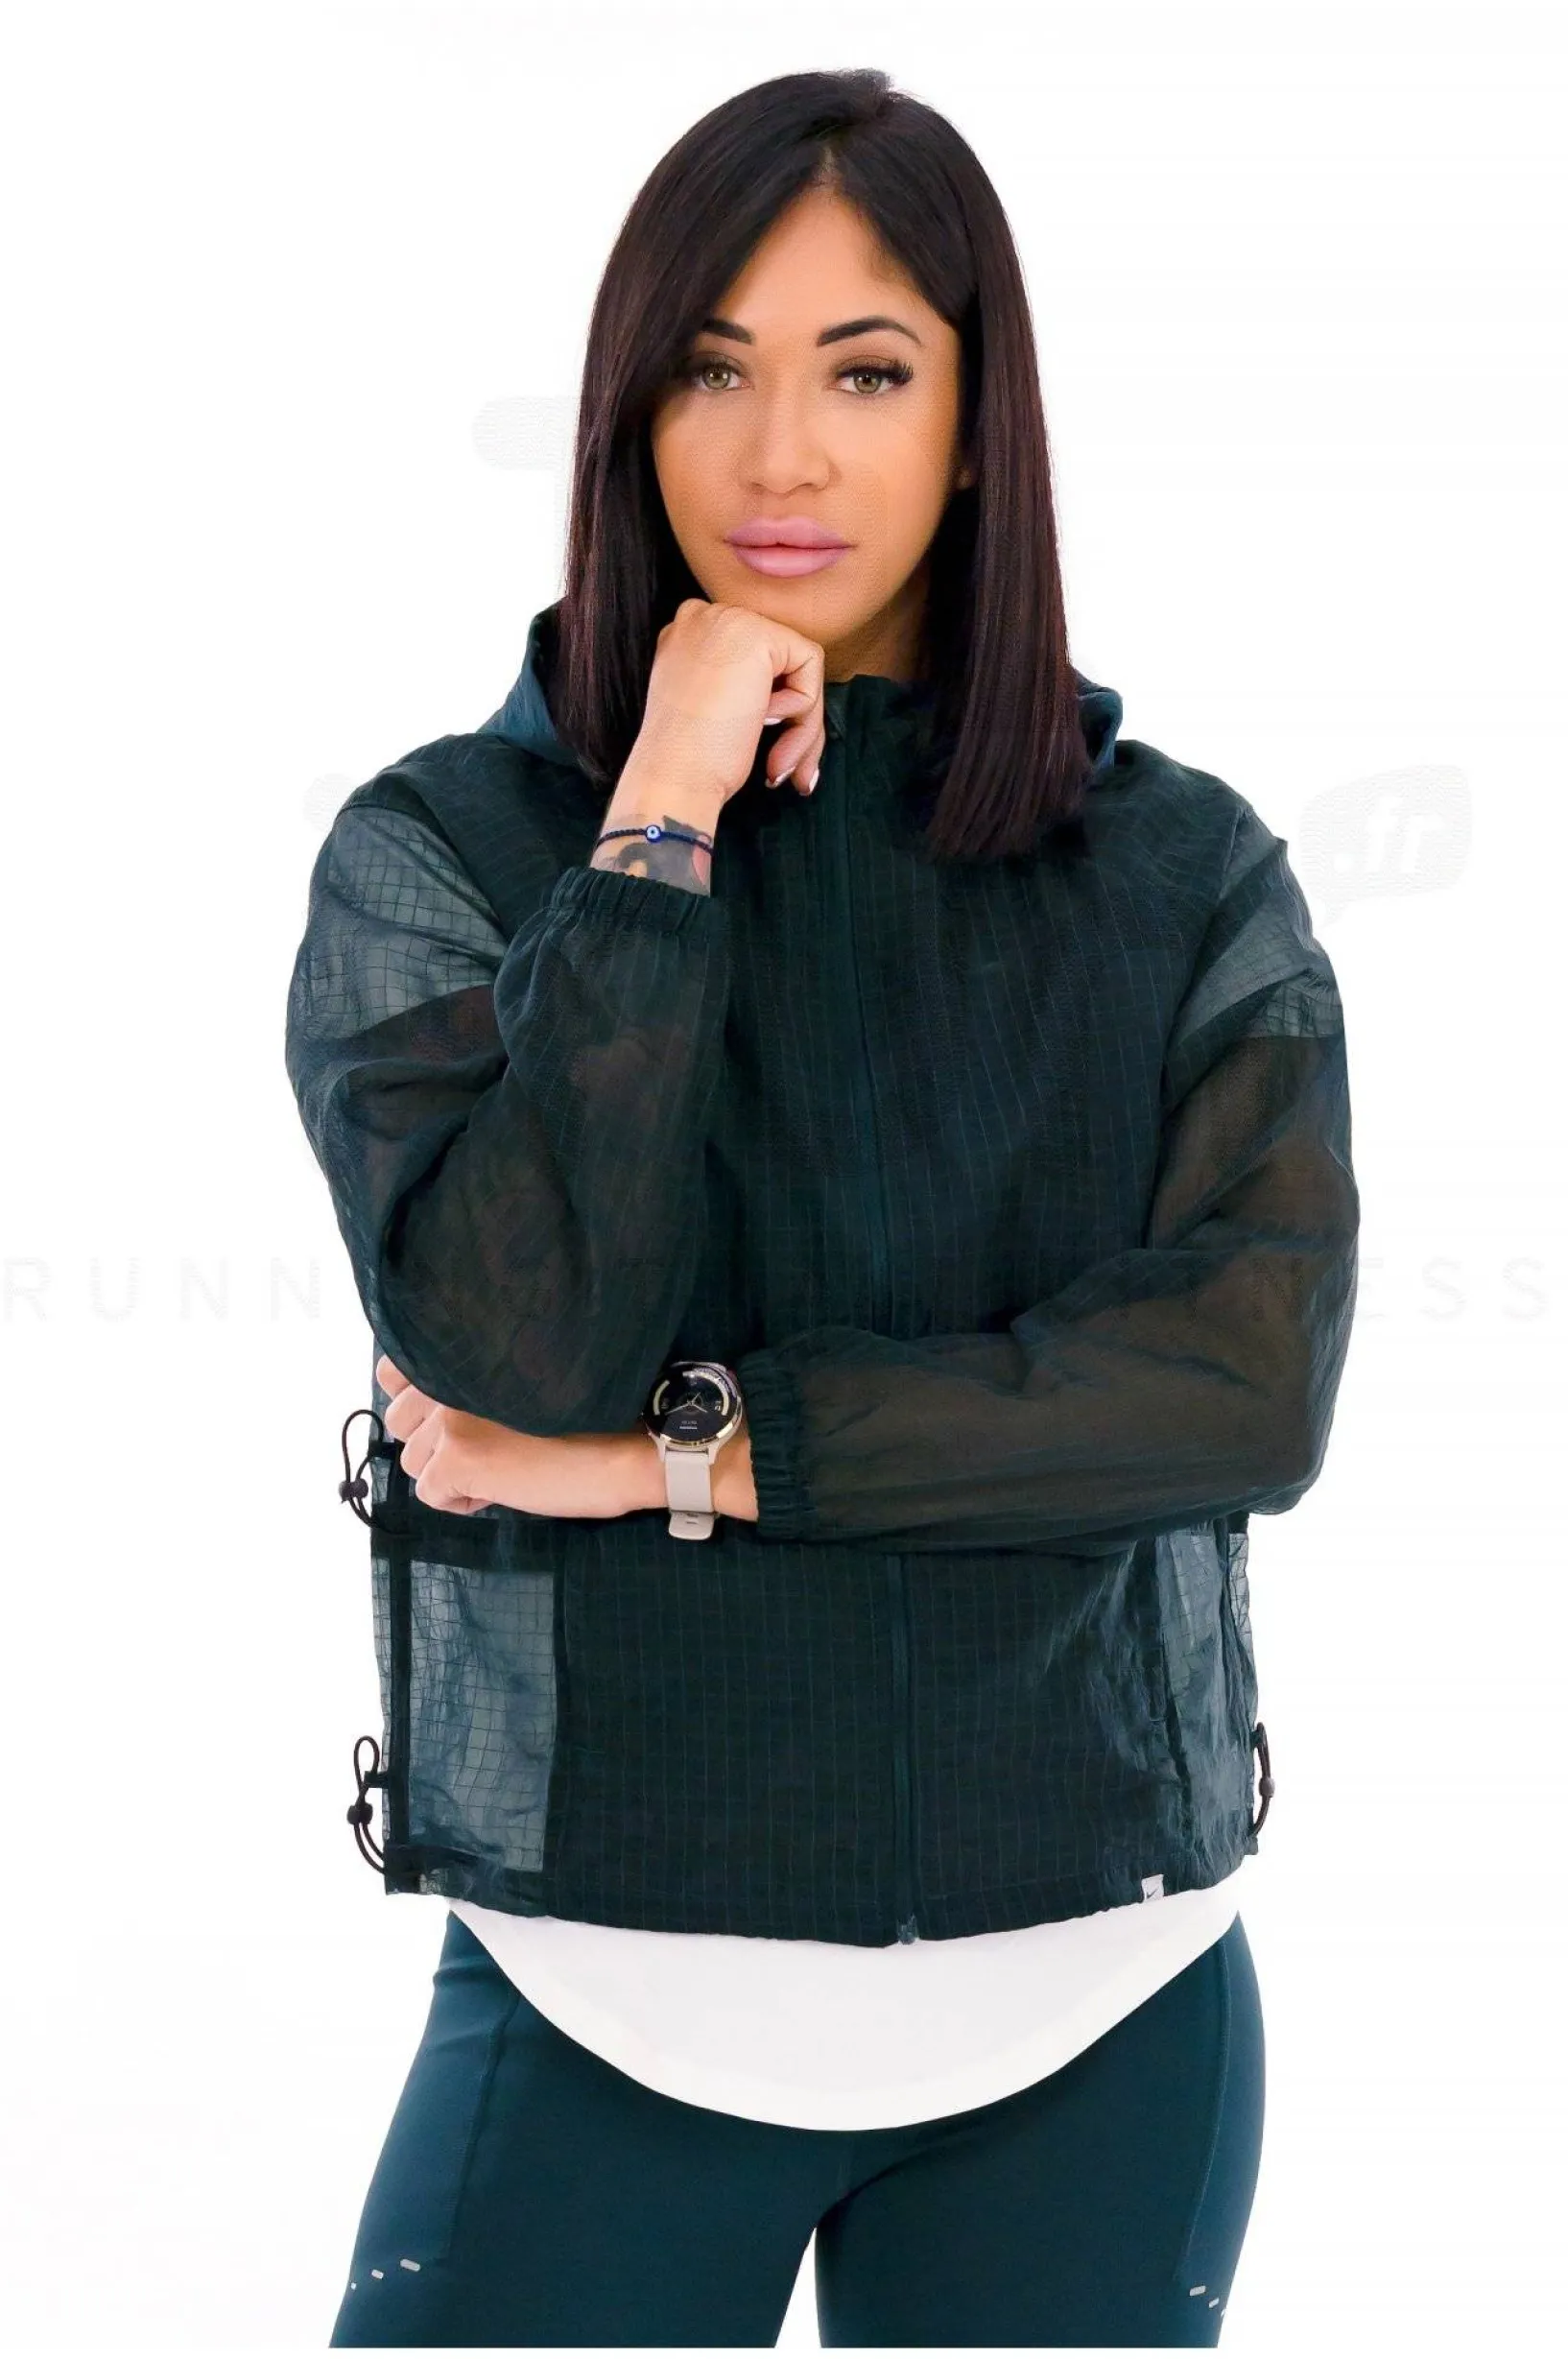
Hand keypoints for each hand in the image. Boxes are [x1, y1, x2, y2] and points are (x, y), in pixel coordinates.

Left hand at [375, 1354, 649, 1519]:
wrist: (621, 1446)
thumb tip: (431, 1417)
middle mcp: (447, 1379)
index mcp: (463, 1356)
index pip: (393, 1370)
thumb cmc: (583, 1417)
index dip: (415, 1399)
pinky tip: (501, 1490)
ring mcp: (449, 1418)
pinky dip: (461, 1501)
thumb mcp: (518, 1385)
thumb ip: (470, 1384)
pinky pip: (431, 1494)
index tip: (447, 1416)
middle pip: (400, 1422)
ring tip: (499, 1469)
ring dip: (449, 1473)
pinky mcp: (457, 1459)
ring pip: (413, 1461)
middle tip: (484, 1449)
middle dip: (434, 1442)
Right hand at [629, 598, 825, 805]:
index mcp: (687, 636)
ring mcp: (729, 620)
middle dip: (795, 721)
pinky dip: (802, 709)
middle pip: (779, 662)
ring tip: (780, 765)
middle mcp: (704, 618)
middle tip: (786, 770)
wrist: (673, 776)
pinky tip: (765, 725)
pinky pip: (810, 666)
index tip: (766, 752)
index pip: (754, 660)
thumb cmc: (689, 760)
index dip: (770, 707)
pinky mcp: (758, 634)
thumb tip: (785, 689)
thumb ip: (740, 684)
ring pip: (798, 666)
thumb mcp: (710, 707)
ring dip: (802, 727)